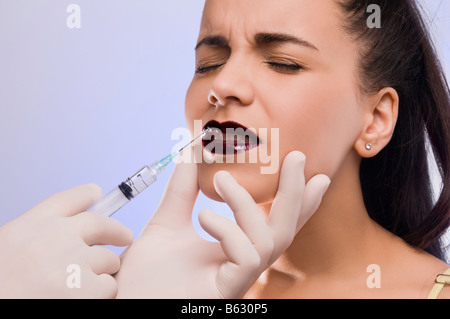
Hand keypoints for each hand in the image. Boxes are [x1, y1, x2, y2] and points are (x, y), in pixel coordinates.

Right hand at [0, 184, 132, 297]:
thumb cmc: (0, 285)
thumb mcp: (6, 249)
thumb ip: (35, 238)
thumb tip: (61, 234)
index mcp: (31, 226)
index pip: (67, 200)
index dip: (85, 195)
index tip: (95, 192)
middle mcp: (56, 237)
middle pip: (100, 224)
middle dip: (116, 230)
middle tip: (125, 236)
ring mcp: (74, 261)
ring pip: (109, 259)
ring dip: (102, 271)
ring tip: (81, 286)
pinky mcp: (86, 288)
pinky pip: (108, 286)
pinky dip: (101, 294)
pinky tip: (81, 299)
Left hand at [115, 151, 329, 297]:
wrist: (128, 302)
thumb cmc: (146, 274)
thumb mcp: (166, 222)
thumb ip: (182, 190)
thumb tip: (192, 153)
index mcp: (234, 247)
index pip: (273, 222)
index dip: (297, 200)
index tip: (313, 172)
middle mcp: (242, 263)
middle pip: (286, 230)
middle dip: (296, 193)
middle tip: (297, 157)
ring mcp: (237, 279)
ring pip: (270, 240)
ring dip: (246, 203)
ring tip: (220, 180)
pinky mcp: (227, 290)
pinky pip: (247, 256)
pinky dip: (228, 229)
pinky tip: (204, 217)